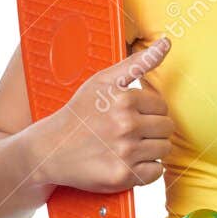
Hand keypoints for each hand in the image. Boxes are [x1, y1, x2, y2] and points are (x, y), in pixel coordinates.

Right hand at [37, 35, 174, 191]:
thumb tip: (167, 42)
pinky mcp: (123, 176)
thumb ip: (137, 62)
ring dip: (150, 149)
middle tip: (128, 133)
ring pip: (164, 149)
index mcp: (123, 99)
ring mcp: (125, 152)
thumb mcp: (102, 81)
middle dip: (152, 130)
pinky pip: (156, 172)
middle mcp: (125, 125)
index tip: (129, 115)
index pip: (162, 106)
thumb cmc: (79, 114)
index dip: (148, 111)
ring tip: (127, 147)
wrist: (49, 150)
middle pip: (166, 128)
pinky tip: (126, 163)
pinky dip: (145, 170)